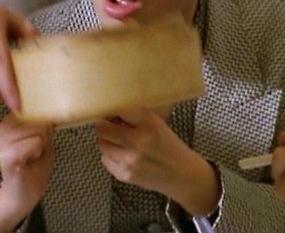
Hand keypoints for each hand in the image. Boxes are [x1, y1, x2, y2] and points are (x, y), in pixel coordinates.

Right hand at [0, 113, 53, 231]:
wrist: (25, 192)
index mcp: (10, 123)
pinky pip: (33, 143)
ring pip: (36, 130)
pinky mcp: (6, 156)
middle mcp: (2, 130)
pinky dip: (37, 152)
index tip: (36, 141)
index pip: (33, 110)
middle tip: (34, 151)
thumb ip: (43, 124)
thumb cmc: (35, 165)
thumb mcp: (43, 140)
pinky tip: (29, 160)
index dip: (41, 125)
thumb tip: (49, 109)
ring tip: (31, 156)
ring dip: (40, 145)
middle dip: (42, 136)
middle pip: (36, 120)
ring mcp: (2, 142)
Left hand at [95, 110, 219, 215]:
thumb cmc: (169, 146)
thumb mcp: (158, 124)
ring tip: (119, 141)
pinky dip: (111, 156)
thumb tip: (110, 112)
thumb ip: (135, 117)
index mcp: (149, 123)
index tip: (109, 111)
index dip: (110, 110)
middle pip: (102, 129)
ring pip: (102, 145)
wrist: (182, 173)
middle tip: (109, 126)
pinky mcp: (125, 175)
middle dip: (104, 126)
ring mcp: (129, 160)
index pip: (118, 110)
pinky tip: (124, 155)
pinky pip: (105, 160)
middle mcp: (138, 141)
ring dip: (107, 141)